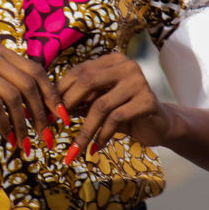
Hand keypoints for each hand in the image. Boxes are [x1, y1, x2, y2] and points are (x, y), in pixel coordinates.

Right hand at [0, 44, 62, 151]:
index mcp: (1, 52)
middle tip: (46, 137)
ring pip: (13, 95)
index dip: (52, 95)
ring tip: (25, 143)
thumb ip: (16, 93)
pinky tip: (7, 137)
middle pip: (29, 83)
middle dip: (42, 113)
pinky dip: (4, 124)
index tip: (62, 118)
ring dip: (23, 123)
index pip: (37, 71)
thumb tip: (48, 110)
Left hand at [55, 51, 172, 159]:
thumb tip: (51, 109)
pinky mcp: (148, 101)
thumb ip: (80, 102)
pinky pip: (116, 118)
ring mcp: (139, 82)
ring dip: (85, 130)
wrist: (158, 125)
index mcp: (112, 61)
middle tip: (58, 124)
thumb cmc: (125, 113)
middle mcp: (127, 66)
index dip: (62, 91)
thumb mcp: (99, 104)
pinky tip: (95, 148)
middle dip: (68, 105)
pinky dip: (102, 135)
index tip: (50, 112)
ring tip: (75, 148)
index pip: (80, 71)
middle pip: (87, 82)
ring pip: (101, 105)